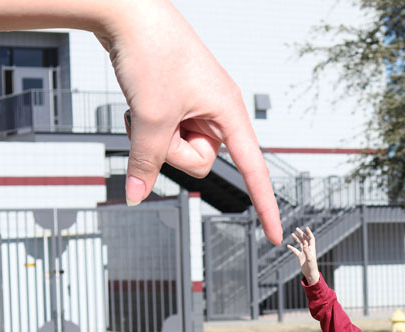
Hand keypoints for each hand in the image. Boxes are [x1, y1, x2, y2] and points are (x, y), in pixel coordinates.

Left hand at [0, 0, 281, 244]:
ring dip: (156, 135)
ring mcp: (196, 108)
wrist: (128, 12)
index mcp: (229, 112)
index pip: (254, 170)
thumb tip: (136, 195)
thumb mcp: (150, 117)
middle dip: (172, 149)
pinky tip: (141, 100)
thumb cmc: (152, 51)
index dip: (265, 206)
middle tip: (158, 119)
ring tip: (147, 103)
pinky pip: (166, 133)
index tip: (275, 235)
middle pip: (200, 163)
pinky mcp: (177, 103)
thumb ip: (146, 162)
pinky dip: (149, 124)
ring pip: (178, 150)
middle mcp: (218, 112)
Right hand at [287, 226, 319, 284]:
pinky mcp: (300, 256)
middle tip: (297, 228)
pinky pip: (295, 251)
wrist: (310, 273)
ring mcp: (304, 252)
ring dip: (296, 239)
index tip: (306, 227)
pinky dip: (292, 248)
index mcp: (312, 248)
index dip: (309, 232)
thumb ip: (307, 252)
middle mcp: (308, 249)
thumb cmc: (312, 266)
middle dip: (301, 234)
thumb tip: (304, 245)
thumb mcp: (310, 259)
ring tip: (292, 234)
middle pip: (305, 239)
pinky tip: (288, 246)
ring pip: (300, 243)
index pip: (311, 238)